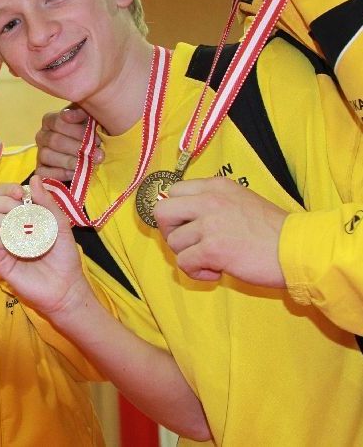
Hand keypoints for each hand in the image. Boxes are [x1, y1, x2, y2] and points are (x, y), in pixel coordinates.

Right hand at [0, 177, 91, 316]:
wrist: (66, 286)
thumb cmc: (63, 255)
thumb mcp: (60, 223)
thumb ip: (47, 201)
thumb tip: (34, 178)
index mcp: (19, 216)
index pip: (3, 194)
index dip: (8, 189)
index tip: (21, 194)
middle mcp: (7, 227)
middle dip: (5, 202)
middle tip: (21, 210)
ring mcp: (2, 244)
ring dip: (9, 219)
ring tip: (26, 230)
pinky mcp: (0, 262)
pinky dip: (7, 238)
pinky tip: (20, 243)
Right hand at [35, 107, 101, 181]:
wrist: (91, 155)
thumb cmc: (90, 135)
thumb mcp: (90, 120)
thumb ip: (80, 113)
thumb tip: (67, 115)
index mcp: (50, 120)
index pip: (58, 122)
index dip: (78, 132)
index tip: (97, 139)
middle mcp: (42, 136)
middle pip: (54, 140)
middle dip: (78, 148)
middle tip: (98, 155)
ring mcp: (40, 153)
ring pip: (48, 156)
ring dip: (71, 162)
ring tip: (89, 165)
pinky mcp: (40, 170)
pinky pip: (44, 172)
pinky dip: (61, 174)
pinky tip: (76, 173)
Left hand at [154, 177, 287, 286]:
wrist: (298, 249)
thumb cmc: (272, 231)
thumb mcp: (240, 200)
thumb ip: (212, 203)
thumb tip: (185, 219)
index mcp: (215, 186)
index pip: (173, 192)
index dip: (174, 213)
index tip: (187, 227)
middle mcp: (209, 200)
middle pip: (161, 213)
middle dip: (170, 233)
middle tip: (189, 245)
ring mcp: (210, 224)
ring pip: (174, 242)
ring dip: (189, 257)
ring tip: (213, 261)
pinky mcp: (213, 249)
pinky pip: (184, 263)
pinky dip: (196, 272)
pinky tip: (217, 272)